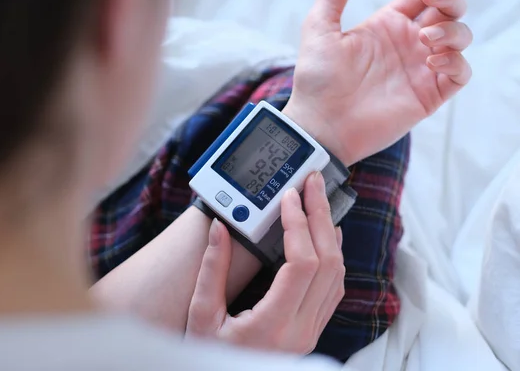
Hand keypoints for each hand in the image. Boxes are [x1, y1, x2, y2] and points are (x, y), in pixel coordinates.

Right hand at [186, 173, 344, 353]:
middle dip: (322, 217)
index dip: (299, 224)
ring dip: (330, 235)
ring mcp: (310, 331)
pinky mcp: (310, 330)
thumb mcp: (201, 316)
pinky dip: (332, 256)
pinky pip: (333, 289)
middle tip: (313, 185)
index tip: (289, 198)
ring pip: (337, 275)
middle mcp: (301, 329)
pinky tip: (324, 239)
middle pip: (329, 263)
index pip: (302, 264)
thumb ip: (211, 270)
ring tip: (318, 205)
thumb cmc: (209, 358)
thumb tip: (221, 228)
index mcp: (274, 324)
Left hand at [282, 0, 471, 165]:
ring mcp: (420, 69)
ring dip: (453, 30)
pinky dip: (456, 62)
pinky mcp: (428, 95)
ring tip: (427, 39)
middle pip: (448, 10)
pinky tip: (433, 59)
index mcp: (386, 25)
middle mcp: (407, 44)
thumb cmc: (317, 80)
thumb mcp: (319, 28)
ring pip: (460, 38)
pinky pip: (460, 73)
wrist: (320, 124)